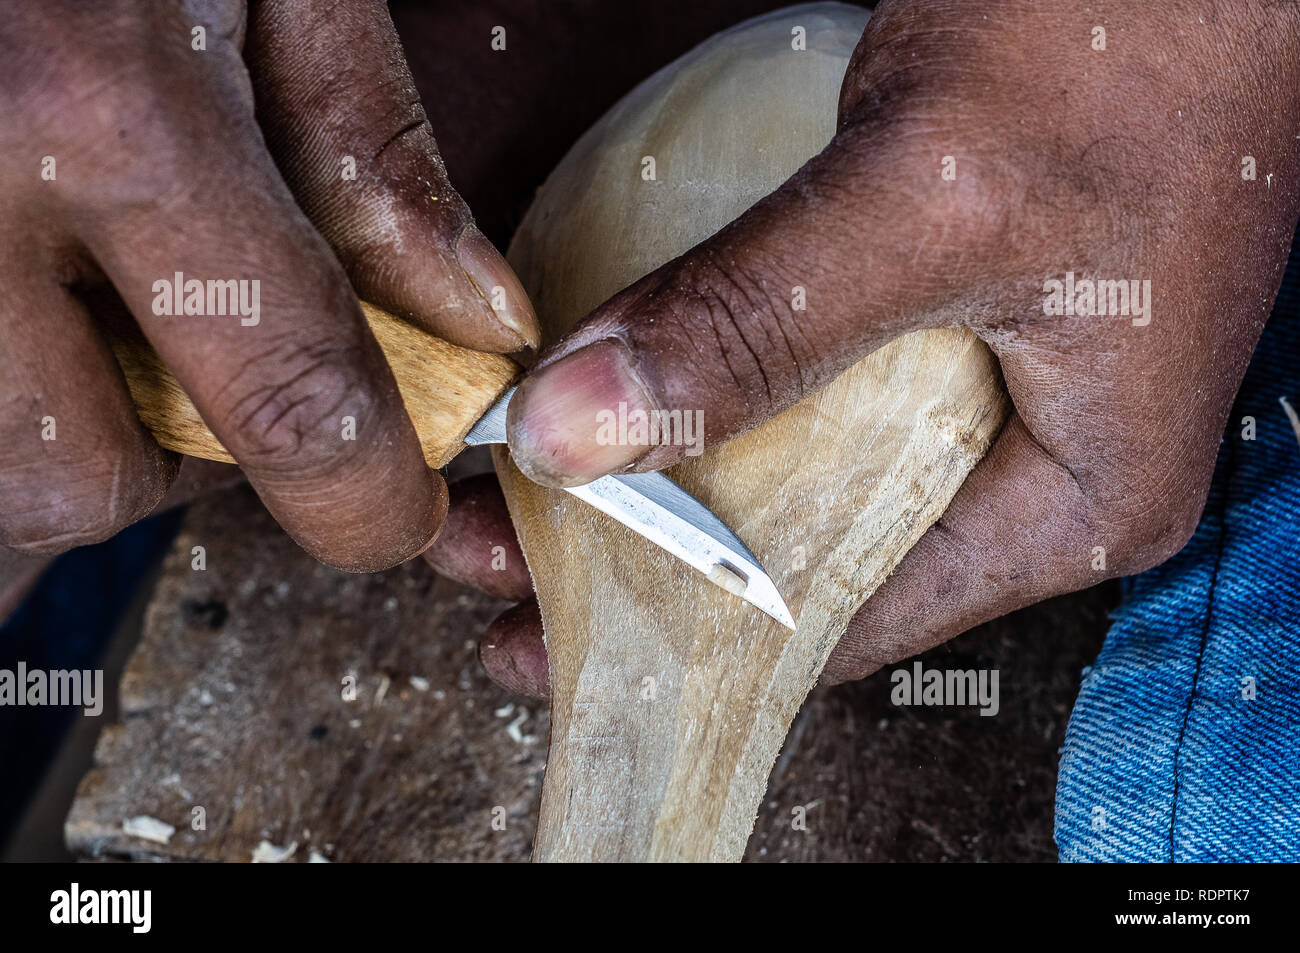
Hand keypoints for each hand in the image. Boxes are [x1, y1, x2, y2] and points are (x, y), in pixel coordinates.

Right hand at [0, 0, 537, 570]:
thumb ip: (368, 149)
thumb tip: (472, 319)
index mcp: (96, 103)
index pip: (288, 397)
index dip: (364, 497)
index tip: (389, 508)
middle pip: (80, 480)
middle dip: (165, 459)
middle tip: (191, 356)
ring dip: (60, 428)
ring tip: (85, 305)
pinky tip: (25, 294)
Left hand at [471, 0, 1299, 694]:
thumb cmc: (1144, 37)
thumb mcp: (930, 199)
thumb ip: (757, 321)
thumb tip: (579, 432)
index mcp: (1082, 497)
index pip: (851, 617)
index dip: (689, 640)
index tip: (549, 639)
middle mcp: (1038, 458)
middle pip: (811, 550)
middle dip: (654, 560)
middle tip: (505, 554)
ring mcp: (992, 378)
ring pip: (802, 466)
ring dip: (671, 470)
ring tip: (530, 489)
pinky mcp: (947, 301)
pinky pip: (810, 379)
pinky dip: (715, 387)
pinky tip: (623, 390)